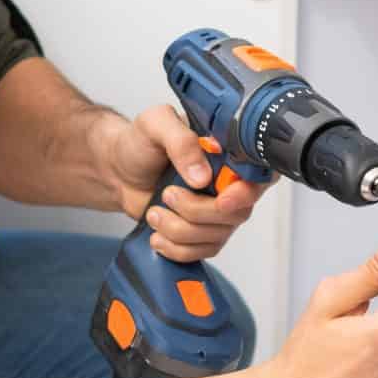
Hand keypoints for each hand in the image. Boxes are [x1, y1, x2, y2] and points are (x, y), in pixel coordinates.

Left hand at [100, 104, 269, 262]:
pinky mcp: (201, 234)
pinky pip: (201, 252)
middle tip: (168, 194)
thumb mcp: (156, 125)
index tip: (222, 198)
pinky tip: (159, 236)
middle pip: (237, 213)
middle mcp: (228, 184)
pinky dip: (177, 248)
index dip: (246, 192)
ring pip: (217, 236)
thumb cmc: (139, 144)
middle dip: (197, 211)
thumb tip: (202, 176)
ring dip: (179, 229)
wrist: (117, 171)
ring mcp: (216, 212)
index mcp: (227, 153)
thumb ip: (181, 141)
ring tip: (155, 212)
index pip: (260, 176)